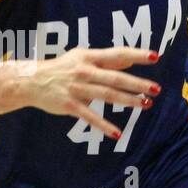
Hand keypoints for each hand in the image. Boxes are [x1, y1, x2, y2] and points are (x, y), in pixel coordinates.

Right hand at [23, 47, 159, 138]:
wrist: (31, 81)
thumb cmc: (61, 68)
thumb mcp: (82, 58)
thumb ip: (106, 60)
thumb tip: (131, 60)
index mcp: (88, 57)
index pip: (117, 54)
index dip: (136, 54)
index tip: (155, 56)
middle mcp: (84, 71)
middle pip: (115, 78)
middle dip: (136, 83)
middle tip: (155, 89)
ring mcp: (77, 89)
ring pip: (106, 95)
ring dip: (127, 101)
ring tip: (145, 105)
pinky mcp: (69, 105)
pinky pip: (89, 116)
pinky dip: (103, 125)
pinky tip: (117, 133)